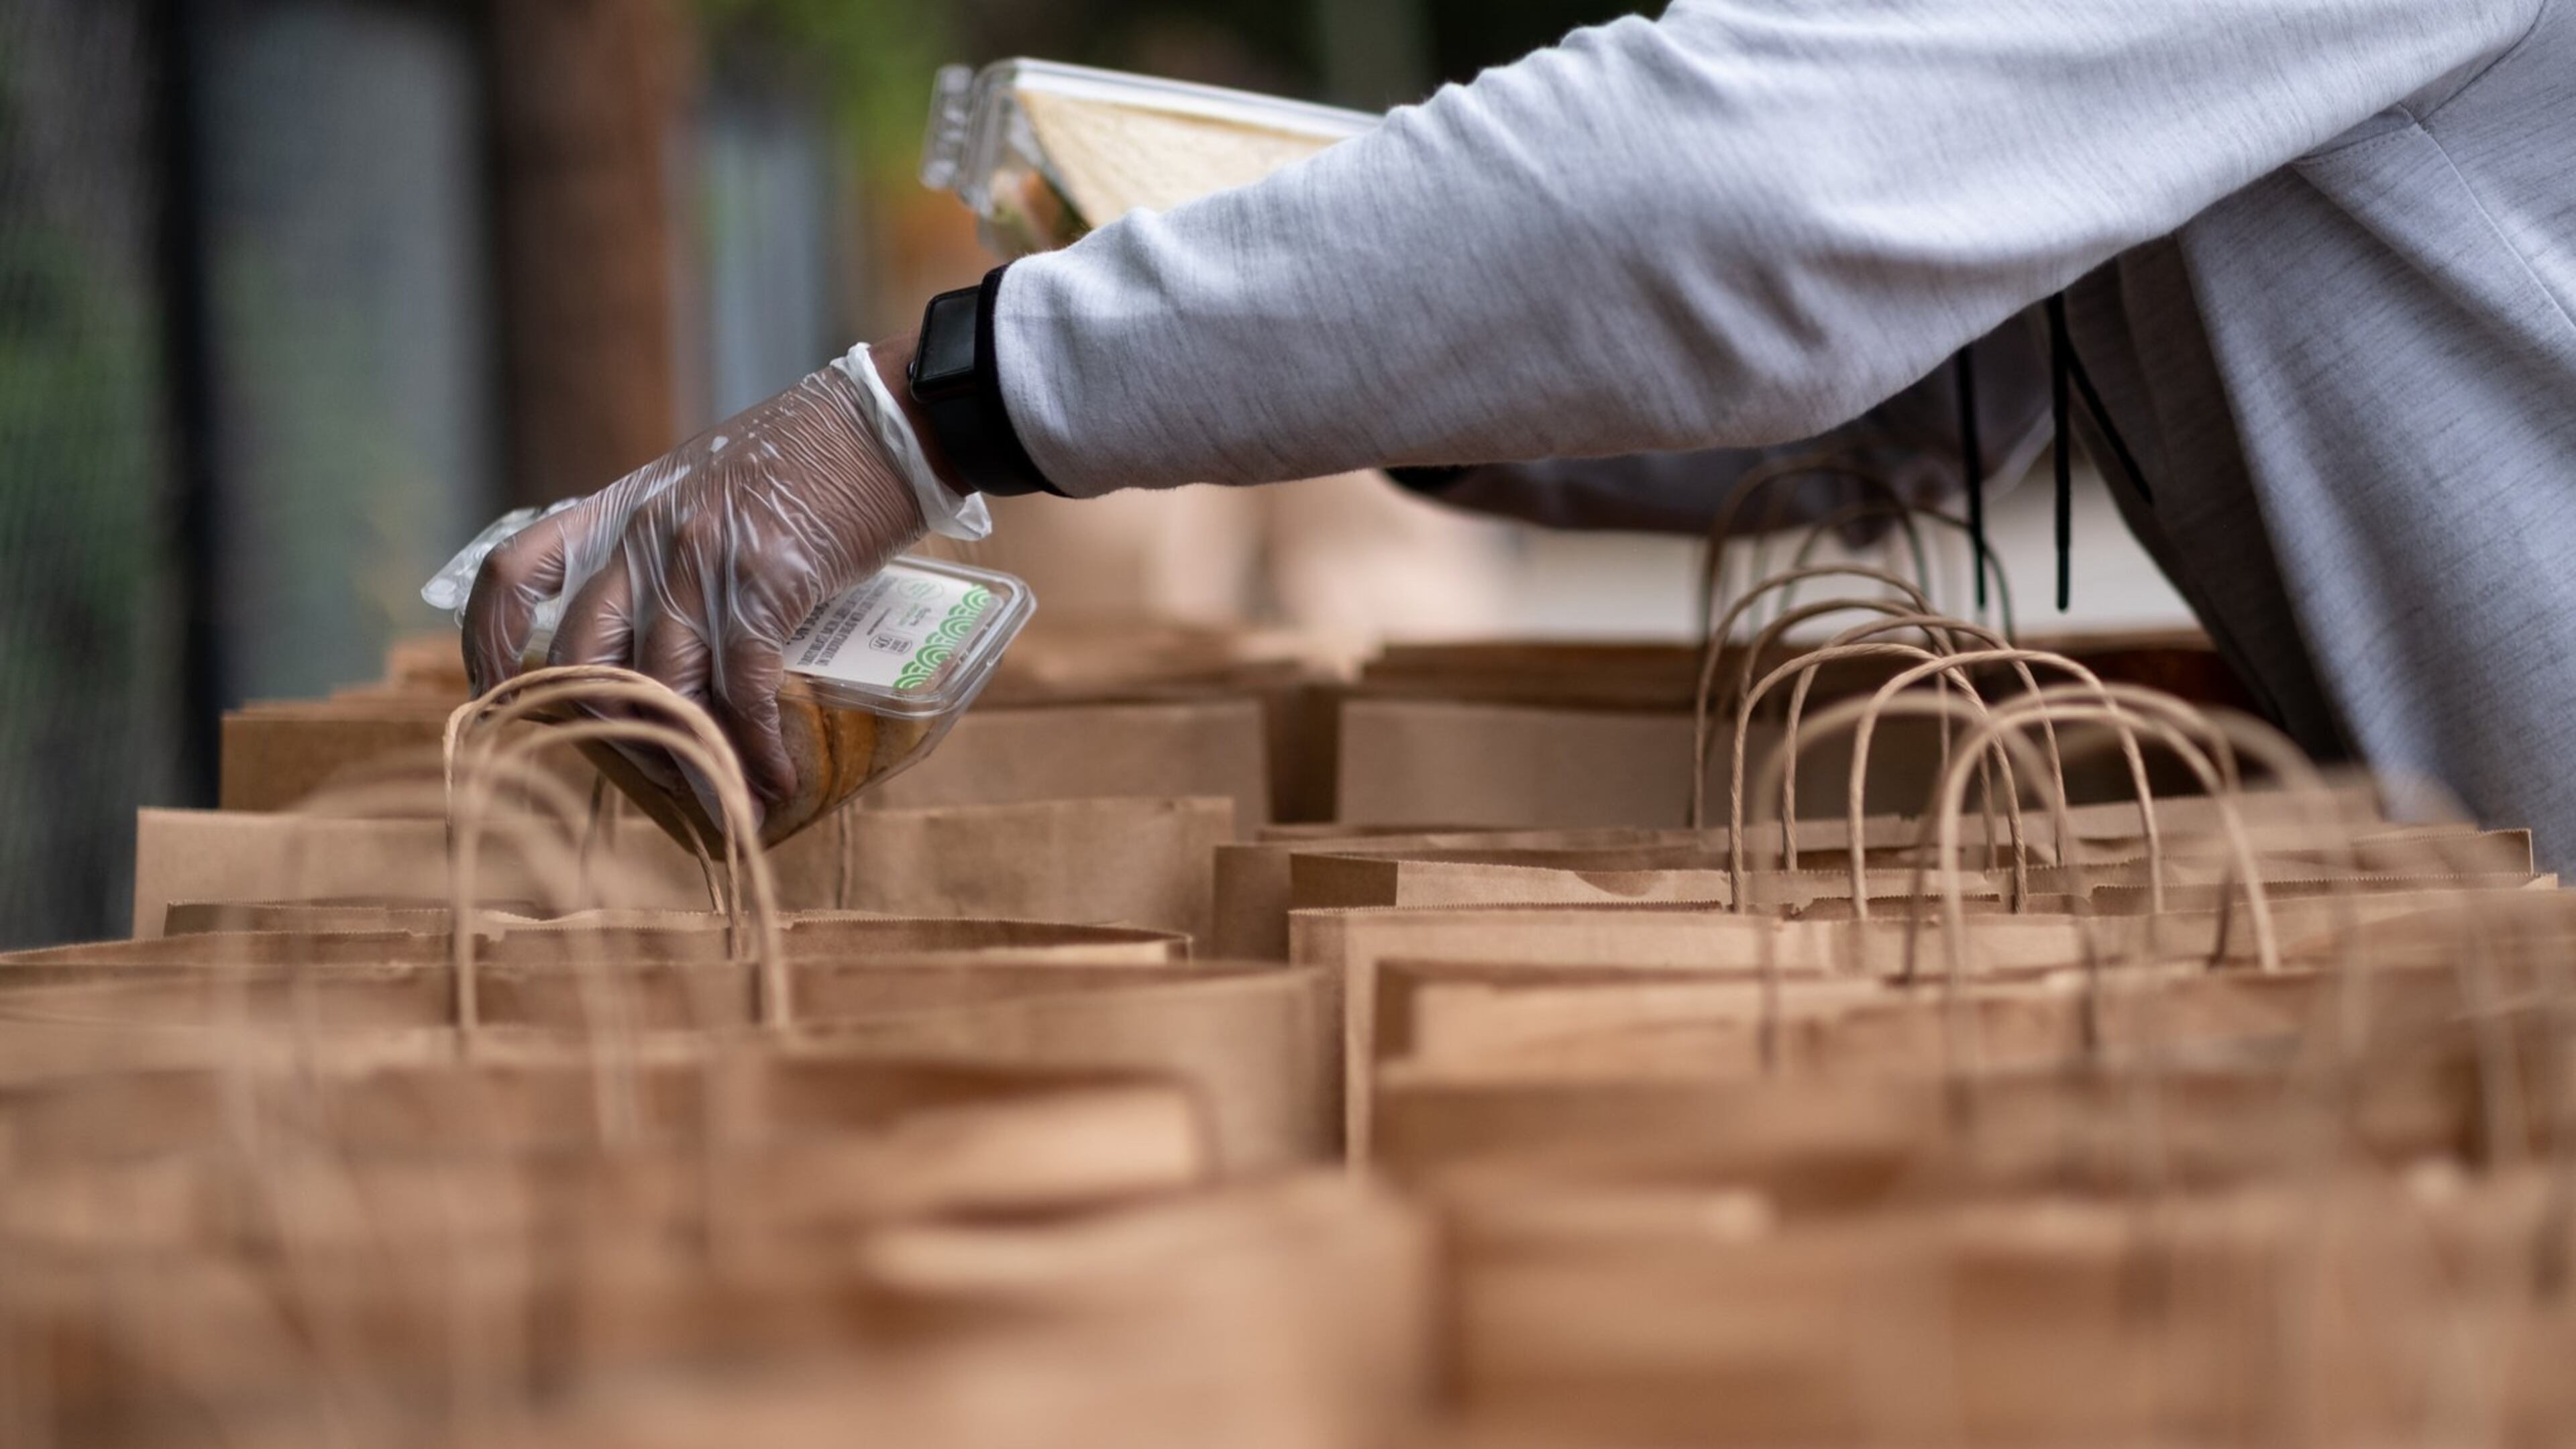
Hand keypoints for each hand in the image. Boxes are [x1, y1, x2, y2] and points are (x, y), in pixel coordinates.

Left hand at [463, 354, 929, 807]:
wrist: (891, 419)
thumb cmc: (816, 458)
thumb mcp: (714, 487)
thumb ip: (676, 546)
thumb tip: (675, 633)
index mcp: (625, 507)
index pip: (518, 569)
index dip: (492, 641)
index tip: (497, 696)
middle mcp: (647, 533)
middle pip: (584, 658)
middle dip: (615, 735)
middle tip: (666, 775)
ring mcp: (702, 555)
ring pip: (662, 687)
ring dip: (692, 759)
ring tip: (730, 798)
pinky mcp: (767, 578)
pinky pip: (743, 686)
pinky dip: (755, 746)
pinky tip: (777, 777)